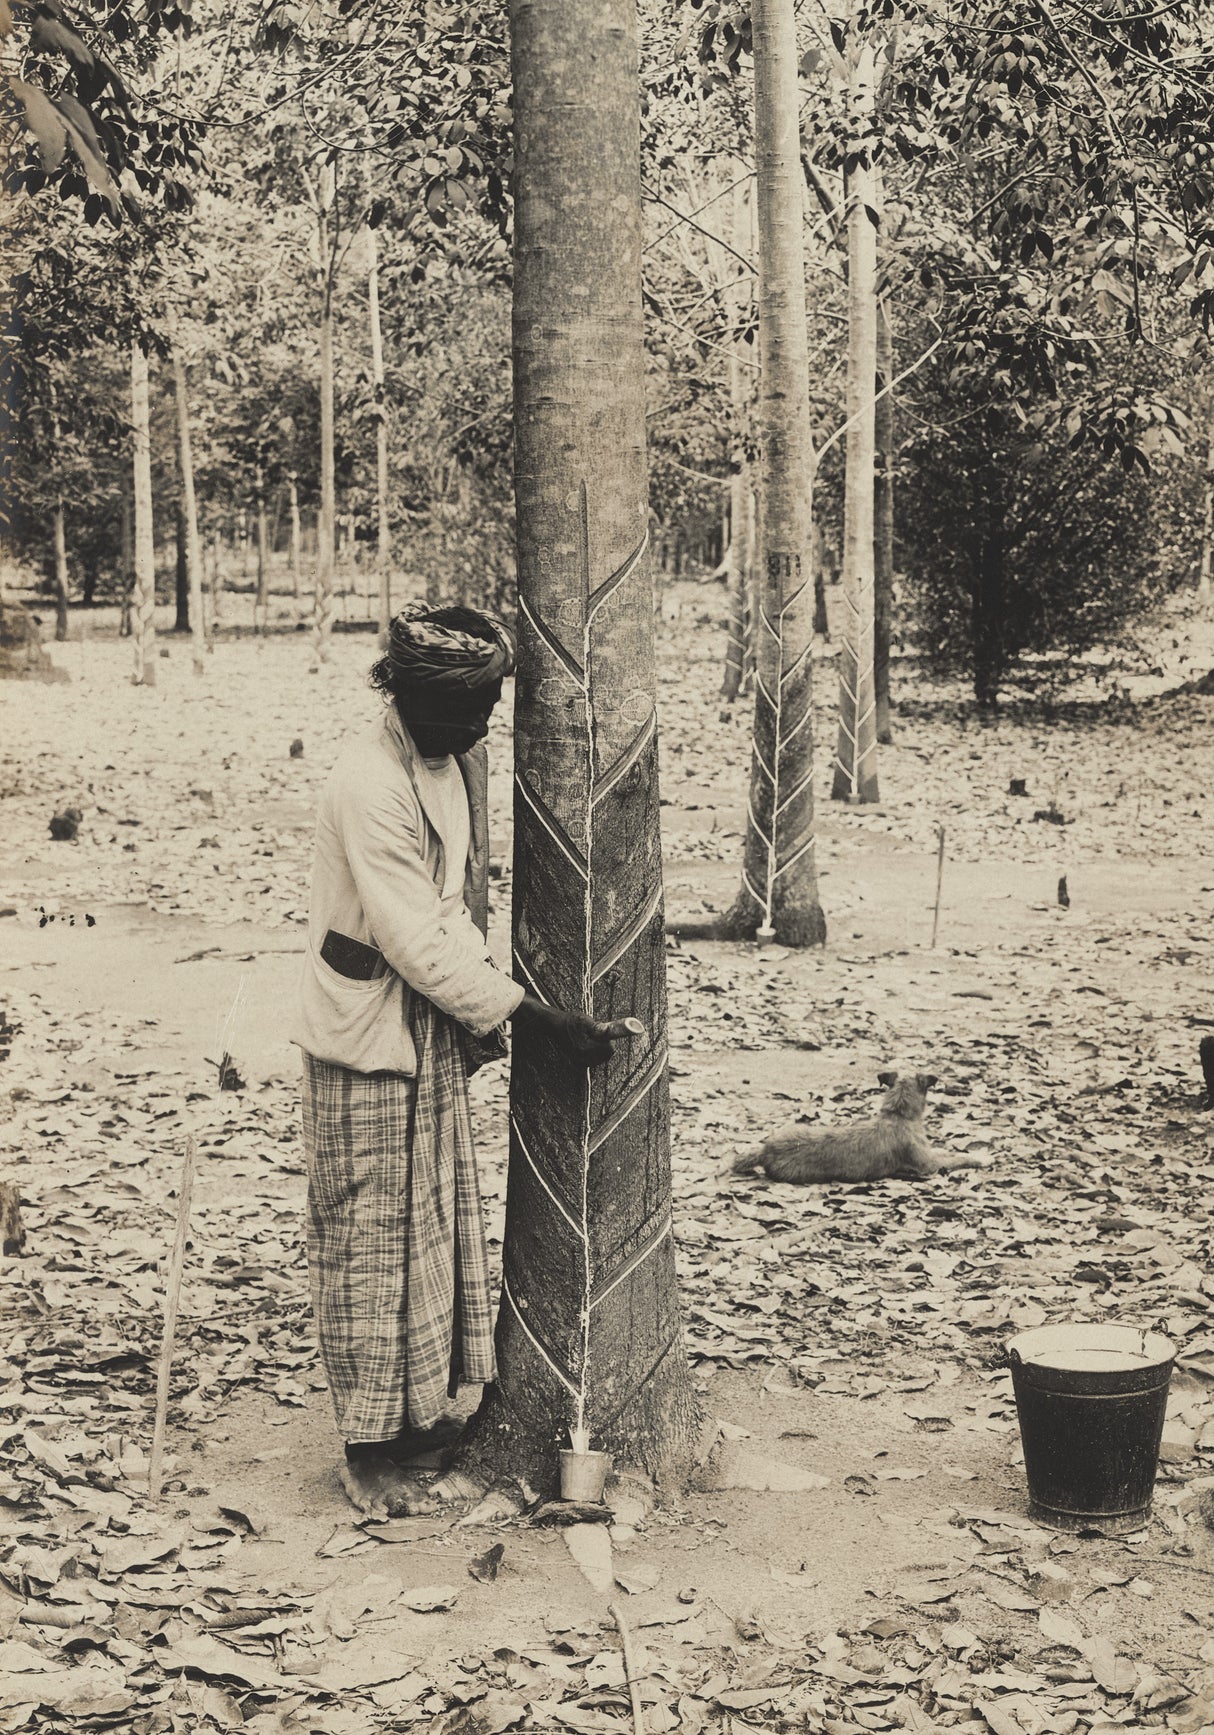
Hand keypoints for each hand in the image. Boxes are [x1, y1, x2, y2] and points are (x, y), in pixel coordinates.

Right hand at [513, 997, 641, 1068]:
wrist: (554, 1026)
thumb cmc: (570, 1021)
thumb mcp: (585, 1020)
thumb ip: (600, 1028)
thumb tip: (614, 1030)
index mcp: (585, 1049)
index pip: (609, 1050)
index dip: (609, 1040)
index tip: (606, 1032)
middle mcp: (583, 1059)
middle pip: (606, 1054)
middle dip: (604, 1043)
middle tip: (594, 1033)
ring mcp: (580, 1062)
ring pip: (601, 1057)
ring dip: (600, 1047)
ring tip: (588, 1037)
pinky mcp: (579, 1062)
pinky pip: (595, 1059)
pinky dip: (595, 1051)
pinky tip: (586, 1043)